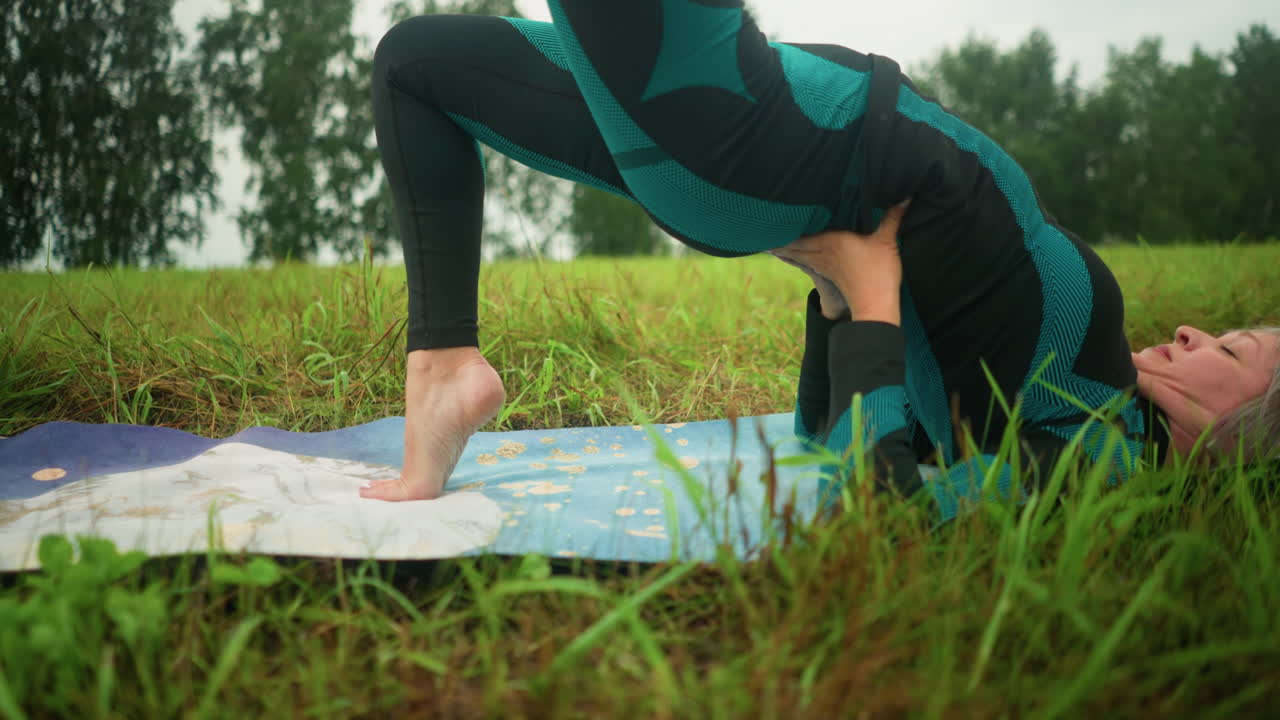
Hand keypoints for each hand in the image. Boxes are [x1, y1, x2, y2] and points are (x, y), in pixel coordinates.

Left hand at [772, 200, 908, 324]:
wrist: (875, 306)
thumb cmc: (878, 273)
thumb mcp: (887, 241)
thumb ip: (893, 216)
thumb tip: (906, 195)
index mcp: (831, 240)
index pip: (804, 229)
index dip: (787, 222)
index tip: (770, 216)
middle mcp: (822, 251)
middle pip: (795, 242)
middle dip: (780, 235)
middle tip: (762, 228)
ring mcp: (824, 265)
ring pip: (798, 253)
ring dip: (786, 247)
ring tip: (769, 241)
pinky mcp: (829, 275)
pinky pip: (807, 262)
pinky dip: (797, 256)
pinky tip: (796, 254)